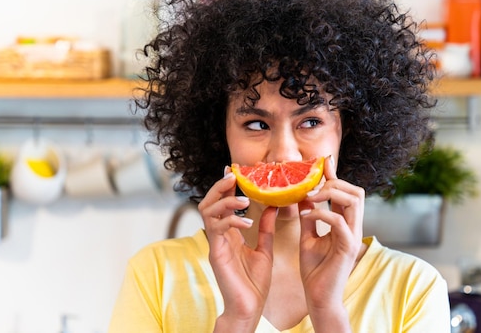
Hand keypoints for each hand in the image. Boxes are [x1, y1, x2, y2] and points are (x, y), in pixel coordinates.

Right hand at [198, 170, 277, 331]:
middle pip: (208, 202)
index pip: (222, 203)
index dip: (227, 186)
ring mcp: (215, 244)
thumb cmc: (254, 283)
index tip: (237, 171)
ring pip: (206, 211)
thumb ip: (266, 229)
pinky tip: (246, 222)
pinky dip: (231, 221)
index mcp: (229, 233)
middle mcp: (219, 235)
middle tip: (233, 175)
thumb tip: (274, 206)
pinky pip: (216, 229)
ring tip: (242, 199)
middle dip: (219, 186)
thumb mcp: (265, 249)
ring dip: (224, 201)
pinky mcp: (216, 253)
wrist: (249, 308)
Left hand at [298, 156, 364, 330]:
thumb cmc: (315, 270)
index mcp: (344, 223)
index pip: (344, 192)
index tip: (321, 162)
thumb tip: (302, 195)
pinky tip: (308, 214)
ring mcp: (352, 236)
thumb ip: (308, 216)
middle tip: (311, 186)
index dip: (334, 175)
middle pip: (356, 191)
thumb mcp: (307, 236)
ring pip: (354, 200)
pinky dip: (323, 213)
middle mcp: (352, 226)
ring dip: (331, 192)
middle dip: (334, 181)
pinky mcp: (347, 247)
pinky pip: (340, 221)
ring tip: (310, 196)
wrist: (318, 297)